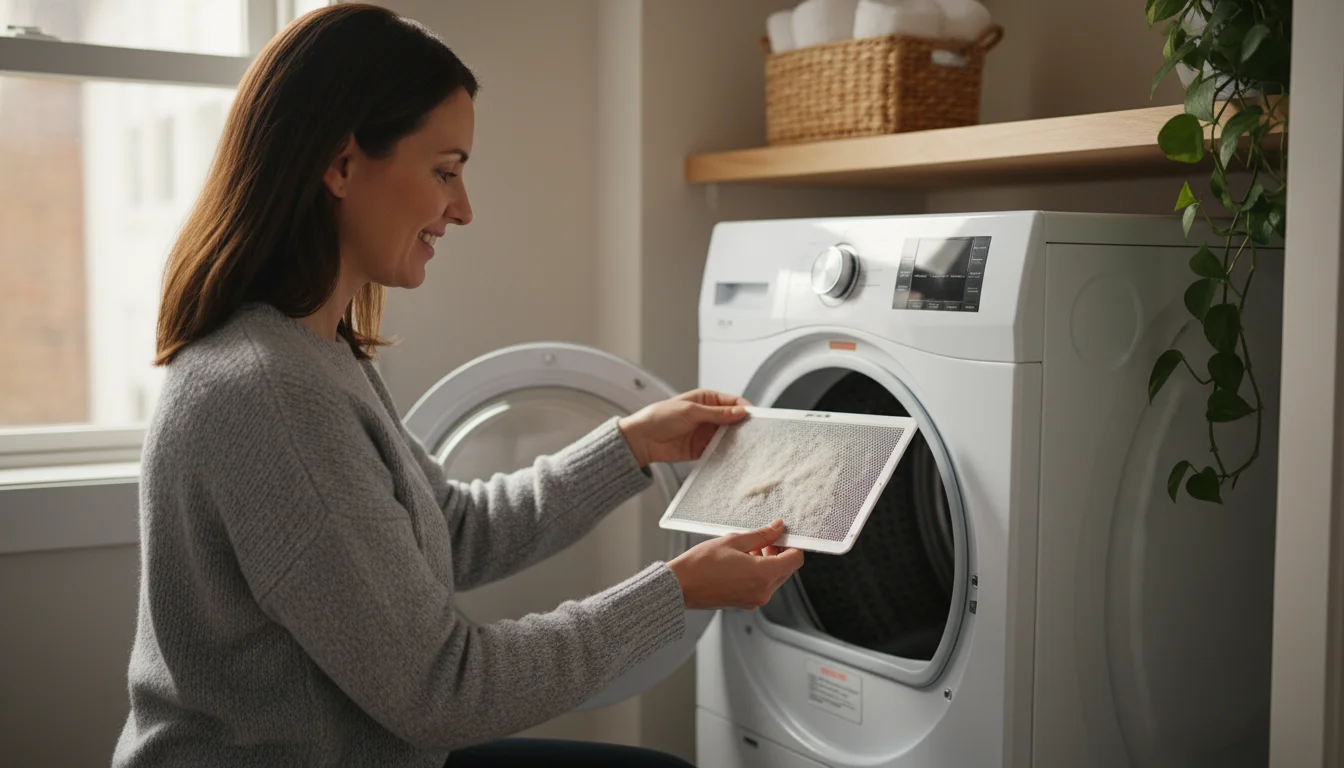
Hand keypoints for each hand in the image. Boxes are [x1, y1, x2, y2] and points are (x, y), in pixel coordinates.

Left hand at [617, 389, 749, 467]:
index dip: (744, 409)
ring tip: (744, 446)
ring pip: (727, 437)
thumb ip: (717, 413)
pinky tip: (731, 456)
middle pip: (733, 421)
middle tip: (753, 434)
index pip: (732, 402)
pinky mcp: (701, 449)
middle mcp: (708, 416)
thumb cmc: (660, 417)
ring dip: (734, 441)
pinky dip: (724, 453)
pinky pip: (718, 451)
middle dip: (742, 427)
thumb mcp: (691, 411)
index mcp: (706, 400)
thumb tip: (740, 411)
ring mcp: (705, 433)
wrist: (642, 439)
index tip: (755, 417)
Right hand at [667, 520, 803, 609]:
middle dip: (779, 552)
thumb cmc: (701, 564)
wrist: (681, 586)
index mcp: (763, 575)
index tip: (783, 535)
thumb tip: (777, 528)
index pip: (795, 559)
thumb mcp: (734, 541)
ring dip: (769, 562)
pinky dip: (759, 572)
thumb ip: (761, 535)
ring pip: (775, 577)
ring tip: (748, 549)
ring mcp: (755, 599)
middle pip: (787, 569)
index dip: (793, 544)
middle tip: (764, 538)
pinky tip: (743, 561)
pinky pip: (762, 585)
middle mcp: (763, 591)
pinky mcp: (746, 603)